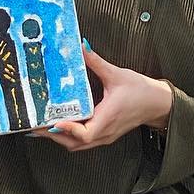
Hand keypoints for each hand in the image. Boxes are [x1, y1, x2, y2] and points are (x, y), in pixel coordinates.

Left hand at [31, 48, 171, 151]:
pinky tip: (60, 125)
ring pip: (78, 146)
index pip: (85, 134)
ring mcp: (106, 136)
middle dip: (54, 136)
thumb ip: (96, 61)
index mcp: (108, 118)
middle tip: (35, 125)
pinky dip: (70, 137)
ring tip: (43, 127)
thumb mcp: (117, 74)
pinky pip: (84, 142)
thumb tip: (82, 46)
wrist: (158, 103)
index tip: (53, 122)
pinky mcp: (106, 134)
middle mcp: (105, 131)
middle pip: (75, 144)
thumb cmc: (141, 91)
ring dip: (60, 139)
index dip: (68, 130)